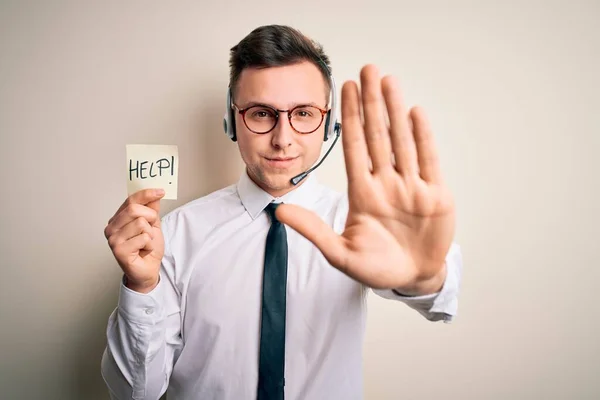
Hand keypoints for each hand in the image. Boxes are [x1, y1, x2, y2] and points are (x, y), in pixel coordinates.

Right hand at [104, 189, 164, 292]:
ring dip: (150, 233)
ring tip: (145, 242)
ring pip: (140, 223)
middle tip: (152, 228)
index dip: (146, 194)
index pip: (130, 200)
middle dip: (150, 217)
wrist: (148, 269)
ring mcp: (113, 239)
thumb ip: (151, 209)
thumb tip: (154, 193)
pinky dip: (149, 244)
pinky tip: (143, 250)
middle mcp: (111, 227)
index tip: (161, 191)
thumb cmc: (148, 248)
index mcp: (117, 219)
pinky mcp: (119, 250)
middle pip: (134, 209)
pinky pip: (142, 238)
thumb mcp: (153, 224)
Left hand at [277, 65, 454, 293]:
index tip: (345, 89)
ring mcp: (410, 186)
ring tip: (389, 81)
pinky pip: (427, 160)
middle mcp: (385, 183)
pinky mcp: (435, 194)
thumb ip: (313, 231)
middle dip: (371, 103)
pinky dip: (422, 137)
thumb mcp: (340, 253)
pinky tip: (414, 113)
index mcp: (362, 193)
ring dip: (395, 111)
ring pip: (402, 141)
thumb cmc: (376, 268)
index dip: (349, 118)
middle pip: (376, 135)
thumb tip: (278, 212)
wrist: (412, 278)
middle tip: (368, 69)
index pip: (353, 147)